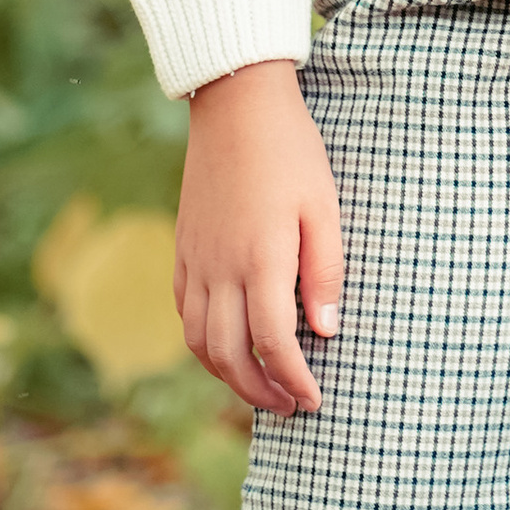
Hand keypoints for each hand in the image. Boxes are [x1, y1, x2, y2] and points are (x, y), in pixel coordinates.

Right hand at [175, 57, 343, 414]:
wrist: (235, 104)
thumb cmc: (290, 151)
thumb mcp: (323, 205)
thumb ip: (325, 270)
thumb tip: (326, 330)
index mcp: (260, 258)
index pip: (274, 342)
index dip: (295, 379)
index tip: (315, 399)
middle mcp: (220, 268)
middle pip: (230, 355)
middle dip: (260, 391)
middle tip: (291, 405)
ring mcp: (195, 260)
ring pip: (199, 342)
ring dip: (228, 375)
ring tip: (261, 386)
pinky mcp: (183, 249)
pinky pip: (184, 313)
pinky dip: (203, 343)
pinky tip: (228, 344)